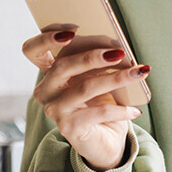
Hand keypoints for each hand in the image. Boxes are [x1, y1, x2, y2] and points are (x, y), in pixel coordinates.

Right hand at [21, 23, 149, 170]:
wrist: (105, 141)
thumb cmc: (100, 104)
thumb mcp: (97, 77)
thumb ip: (97, 61)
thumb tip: (117, 47)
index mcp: (50, 74)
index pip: (32, 51)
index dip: (46, 38)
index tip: (73, 29)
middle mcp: (46, 91)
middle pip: (62, 66)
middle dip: (92, 56)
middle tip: (119, 51)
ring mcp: (55, 110)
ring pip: (85, 87)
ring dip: (116, 78)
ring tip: (138, 72)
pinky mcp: (69, 128)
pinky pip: (99, 112)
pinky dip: (120, 109)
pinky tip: (134, 110)